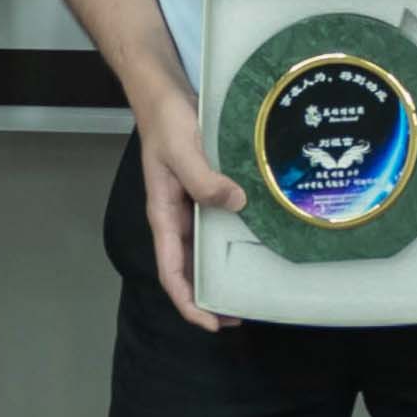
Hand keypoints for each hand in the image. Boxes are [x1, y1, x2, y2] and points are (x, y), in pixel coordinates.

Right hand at [134, 92, 239, 332]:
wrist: (164, 93)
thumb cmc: (166, 122)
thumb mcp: (183, 150)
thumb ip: (204, 180)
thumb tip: (236, 203)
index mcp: (163, 215)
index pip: (171, 273)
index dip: (189, 302)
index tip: (211, 323)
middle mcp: (176, 217)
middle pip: (188, 269)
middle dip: (209, 295)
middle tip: (241, 313)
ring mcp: (190, 205)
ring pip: (203, 249)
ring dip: (221, 270)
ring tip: (250, 285)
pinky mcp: (205, 189)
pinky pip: (217, 222)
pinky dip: (230, 237)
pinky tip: (252, 239)